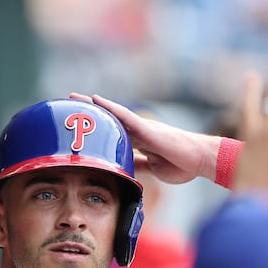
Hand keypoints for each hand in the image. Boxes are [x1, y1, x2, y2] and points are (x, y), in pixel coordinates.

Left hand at [69, 92, 220, 183]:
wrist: (199, 160)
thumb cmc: (182, 164)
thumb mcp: (154, 168)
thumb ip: (140, 165)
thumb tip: (126, 170)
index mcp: (140, 141)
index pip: (114, 132)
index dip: (97, 127)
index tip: (79, 123)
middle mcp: (139, 131)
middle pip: (109, 119)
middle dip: (89, 113)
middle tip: (68, 104)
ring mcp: (143, 128)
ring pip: (113, 114)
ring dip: (93, 106)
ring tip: (73, 97)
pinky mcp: (148, 129)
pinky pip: (125, 116)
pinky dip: (110, 108)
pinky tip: (96, 100)